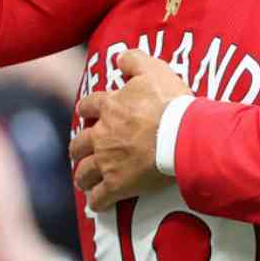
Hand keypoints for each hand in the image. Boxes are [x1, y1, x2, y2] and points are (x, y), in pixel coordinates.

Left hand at [69, 50, 190, 210]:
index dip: (87, 110)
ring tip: (84, 180)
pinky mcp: (119, 185)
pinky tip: (97, 203)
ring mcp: (108, 162)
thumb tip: (119, 57)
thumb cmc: (170, 103)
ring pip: (84, 173)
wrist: (181, 136)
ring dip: (82, 176)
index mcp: (110, 107)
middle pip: (79, 143)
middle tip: (80, 151)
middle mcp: (102, 135)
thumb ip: (134, 60)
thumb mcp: (154, 70)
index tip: (88, 114)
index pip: (88, 106)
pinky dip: (97, 201)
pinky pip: (101, 197)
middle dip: (78, 148)